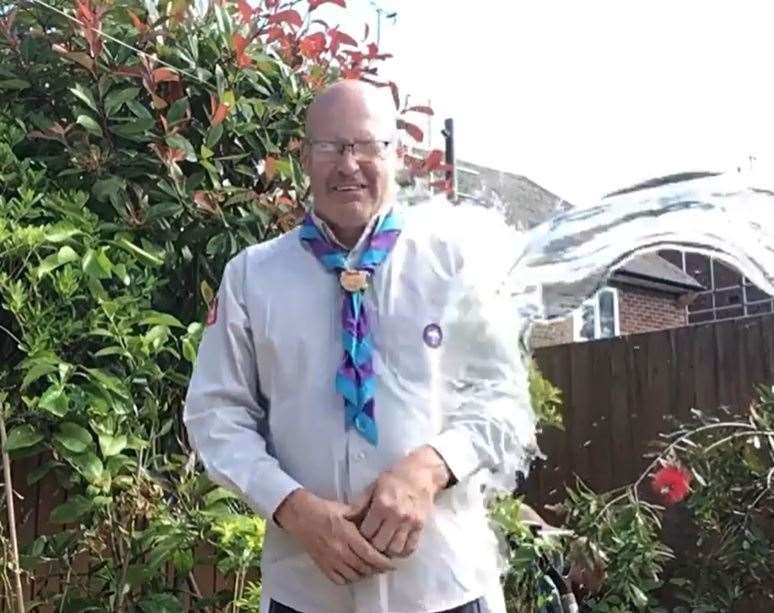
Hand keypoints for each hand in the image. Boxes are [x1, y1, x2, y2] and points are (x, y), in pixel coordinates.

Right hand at [274, 489, 395, 584]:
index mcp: (347, 535)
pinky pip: (339, 580)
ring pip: (354, 576)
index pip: (370, 554)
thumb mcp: (346, 509)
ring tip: (371, 569)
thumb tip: (378, 521)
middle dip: (377, 569)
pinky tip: (355, 573)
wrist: (301, 515)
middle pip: (364, 567)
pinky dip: (350, 579)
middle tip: (384, 566)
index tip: (391, 563)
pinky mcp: (323, 565)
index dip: (383, 561)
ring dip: (365, 574)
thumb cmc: (324, 510)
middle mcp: (340, 550)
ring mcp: (330, 560)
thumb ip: (362, 516)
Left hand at [347, 446, 450, 557]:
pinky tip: (396, 546)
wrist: (420, 474)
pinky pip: (410, 548)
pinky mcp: (421, 526)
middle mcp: (396, 515)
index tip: (358, 536)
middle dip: (372, 547)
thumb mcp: (373, 487)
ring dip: (387, 551)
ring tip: (383, 547)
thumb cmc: (393, 479)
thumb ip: (360, 504)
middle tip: (370, 544)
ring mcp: (410, 522)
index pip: (366, 532)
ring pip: (395, 550)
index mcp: (381, 504)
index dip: (360, 537)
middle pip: (380, 545)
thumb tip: (345, 519)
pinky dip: (402, 551)